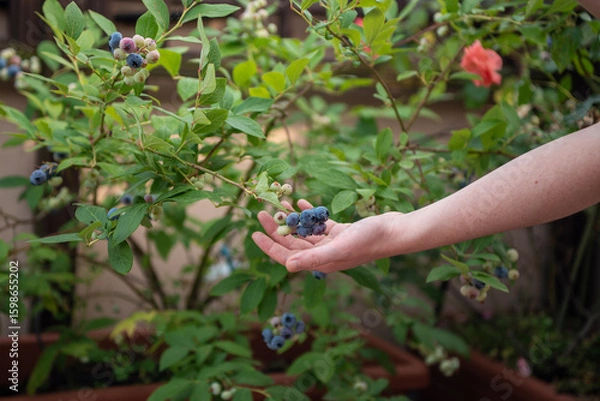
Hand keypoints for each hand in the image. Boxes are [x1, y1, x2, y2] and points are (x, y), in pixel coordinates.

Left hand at [251, 199, 400, 272]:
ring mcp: (333, 243)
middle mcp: (324, 254)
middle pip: (293, 242)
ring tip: (279, 204)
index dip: (269, 246)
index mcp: (321, 262)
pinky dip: (310, 213)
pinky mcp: (342, 232)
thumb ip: (313, 257)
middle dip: (277, 227)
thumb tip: (287, 266)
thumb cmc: (369, 241)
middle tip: (262, 211)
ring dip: (292, 218)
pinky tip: (302, 201)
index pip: (287, 256)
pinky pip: (320, 223)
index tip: (254, 234)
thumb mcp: (338, 247)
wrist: (395, 231)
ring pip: (305, 231)